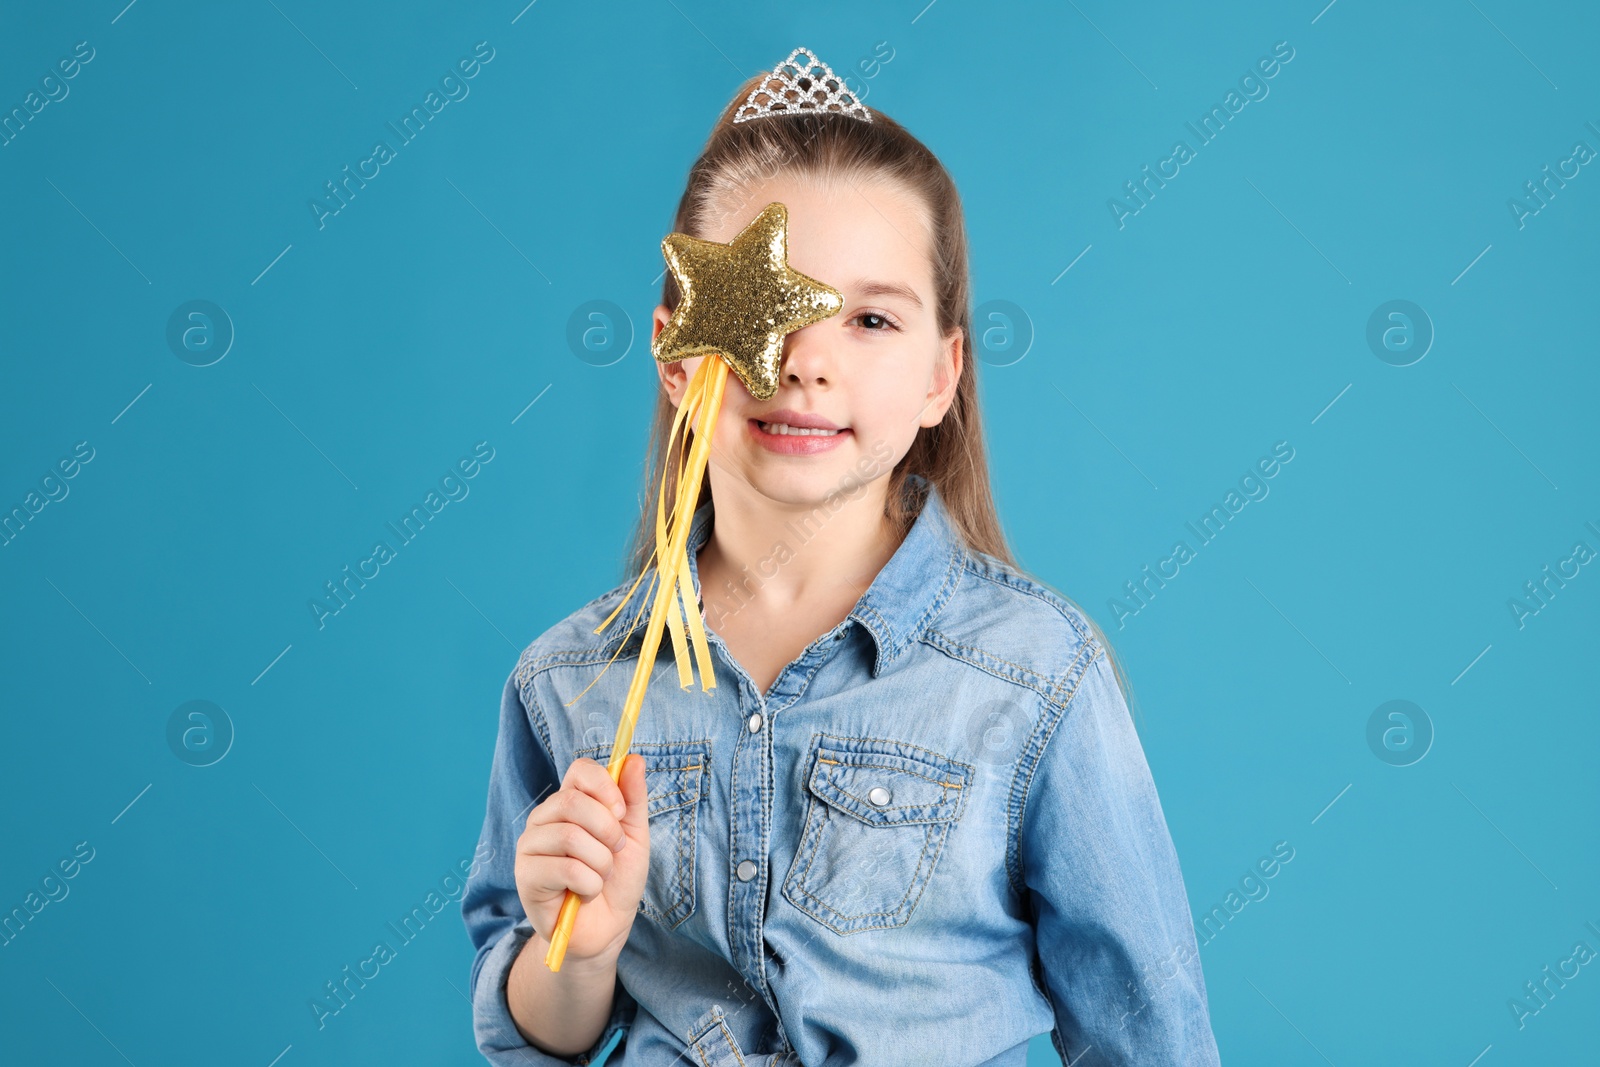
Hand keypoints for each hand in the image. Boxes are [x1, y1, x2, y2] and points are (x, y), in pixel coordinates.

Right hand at [515, 754, 648, 966]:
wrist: (605, 929)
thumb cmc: (616, 881)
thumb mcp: (634, 836)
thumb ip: (632, 799)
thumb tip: (634, 759)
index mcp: (568, 802)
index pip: (579, 769)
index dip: (605, 786)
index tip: (621, 812)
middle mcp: (543, 819)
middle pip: (573, 802)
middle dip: (607, 830)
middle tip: (615, 852)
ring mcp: (530, 847)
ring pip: (570, 837)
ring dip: (600, 862)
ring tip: (600, 876)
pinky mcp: (525, 877)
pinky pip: (567, 869)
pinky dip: (590, 885)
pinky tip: (585, 894)